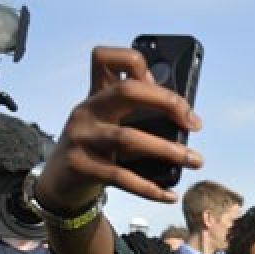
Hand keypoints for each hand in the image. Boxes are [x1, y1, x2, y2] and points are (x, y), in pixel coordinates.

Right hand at [36, 46, 202, 212]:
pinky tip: (171, 195)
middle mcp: (87, 111)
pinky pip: (122, 177)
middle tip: (193, 123)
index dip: (137, 62)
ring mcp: (82, 138)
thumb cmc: (96, 148)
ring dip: (168, 150)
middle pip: (126, 90)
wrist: (58, 181)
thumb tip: (182, 114)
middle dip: (166, 102)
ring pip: (128, 137)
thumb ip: (136, 112)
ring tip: (195, 160)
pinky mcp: (82, 167)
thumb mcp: (109, 122)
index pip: (106, 58)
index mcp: (96, 94)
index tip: (162, 85)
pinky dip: (150, 189)